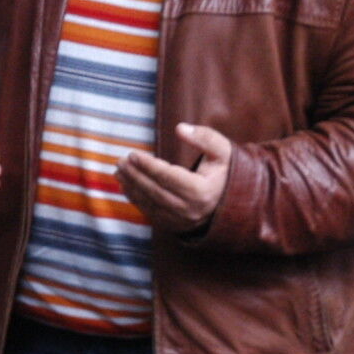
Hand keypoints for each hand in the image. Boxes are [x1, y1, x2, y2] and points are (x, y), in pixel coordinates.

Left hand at [117, 123, 233, 232]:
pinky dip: (137, 200)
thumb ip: (204, 137)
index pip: (168, 177)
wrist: (234, 201)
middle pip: (155, 191)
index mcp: (202, 191)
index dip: (148, 165)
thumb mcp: (223, 151)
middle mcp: (190, 209)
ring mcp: (182, 220)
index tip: (133, 154)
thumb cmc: (226, 172)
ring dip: (132, 187)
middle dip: (135, 176)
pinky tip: (126, 187)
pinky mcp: (176, 226)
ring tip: (119, 172)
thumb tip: (180, 128)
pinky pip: (152, 213)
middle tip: (120, 161)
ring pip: (151, 204)